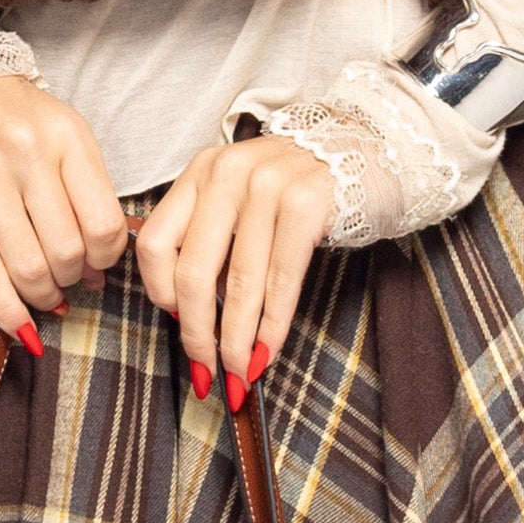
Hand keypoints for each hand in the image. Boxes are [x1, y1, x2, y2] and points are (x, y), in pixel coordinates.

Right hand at [0, 75, 129, 349]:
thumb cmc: (13, 116)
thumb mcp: (63, 132)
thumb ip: (86, 191)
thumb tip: (99, 267)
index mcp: (67, 137)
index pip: (104, 223)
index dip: (108, 258)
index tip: (99, 263)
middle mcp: (27, 156)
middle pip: (67, 251)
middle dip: (73, 278)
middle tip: (69, 279)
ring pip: (28, 267)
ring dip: (43, 294)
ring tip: (45, 292)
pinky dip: (7, 310)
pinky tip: (19, 324)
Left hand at [134, 133, 336, 405]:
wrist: (369, 148)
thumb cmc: (298, 186)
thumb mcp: (242, 196)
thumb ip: (213, 240)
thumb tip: (187, 315)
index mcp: (201, 170)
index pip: (153, 241)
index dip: (159, 293)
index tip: (177, 322)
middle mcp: (227, 172)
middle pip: (192, 270)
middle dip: (196, 333)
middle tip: (205, 370)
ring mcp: (267, 185)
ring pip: (238, 283)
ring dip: (236, 341)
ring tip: (237, 374)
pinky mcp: (305, 204)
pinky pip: (280, 281)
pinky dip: (271, 327)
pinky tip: (267, 352)